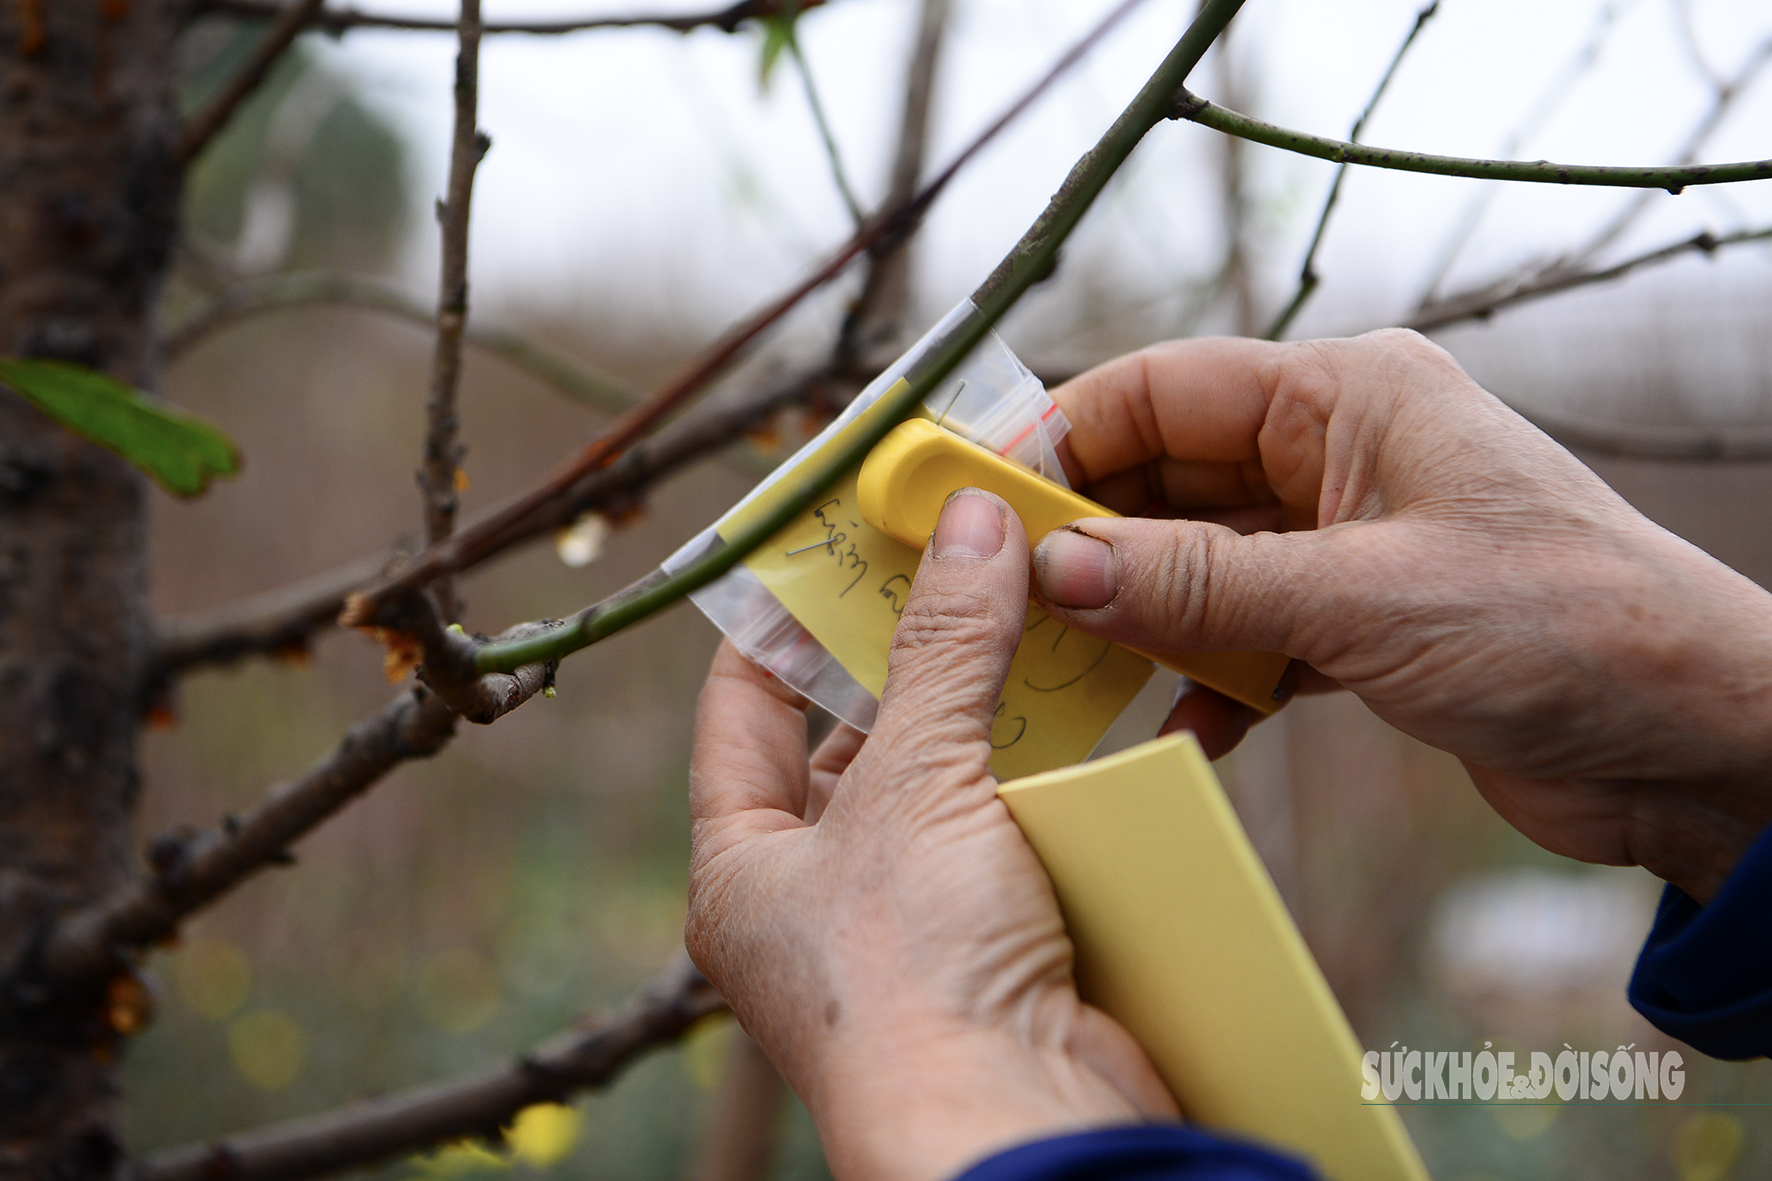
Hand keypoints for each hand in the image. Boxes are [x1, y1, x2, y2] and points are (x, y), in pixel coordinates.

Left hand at [686, 490, 1177, 1180]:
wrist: (1020, 1126)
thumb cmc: (915, 975)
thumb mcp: (916, 784)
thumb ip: (946, 649)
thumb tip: (971, 522)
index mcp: (746, 868)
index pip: (743, 711)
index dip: (779, 620)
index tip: (828, 543)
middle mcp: (816, 902)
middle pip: (853, 746)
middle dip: (907, 660)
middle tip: (956, 561)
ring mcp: (911, 930)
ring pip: (946, 786)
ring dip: (989, 712)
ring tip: (1026, 614)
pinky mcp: (998, 949)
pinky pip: (1015, 835)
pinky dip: (1046, 777)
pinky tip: (1084, 712)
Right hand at [1036, 329, 1771, 902]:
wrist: (1694, 742)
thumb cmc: (1564, 626)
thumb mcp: (1361, 599)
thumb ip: (1201, 585)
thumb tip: (1057, 570)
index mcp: (1349, 396)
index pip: (1165, 388)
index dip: (1066, 436)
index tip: (982, 496)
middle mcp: (1340, 455)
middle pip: (1170, 477)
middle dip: (1090, 537)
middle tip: (1000, 596)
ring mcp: (1347, 542)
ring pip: (1199, 563)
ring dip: (1140, 617)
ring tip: (1066, 669)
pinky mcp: (1357, 625)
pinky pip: (1245, 637)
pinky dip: (1206, 681)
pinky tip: (1177, 731)